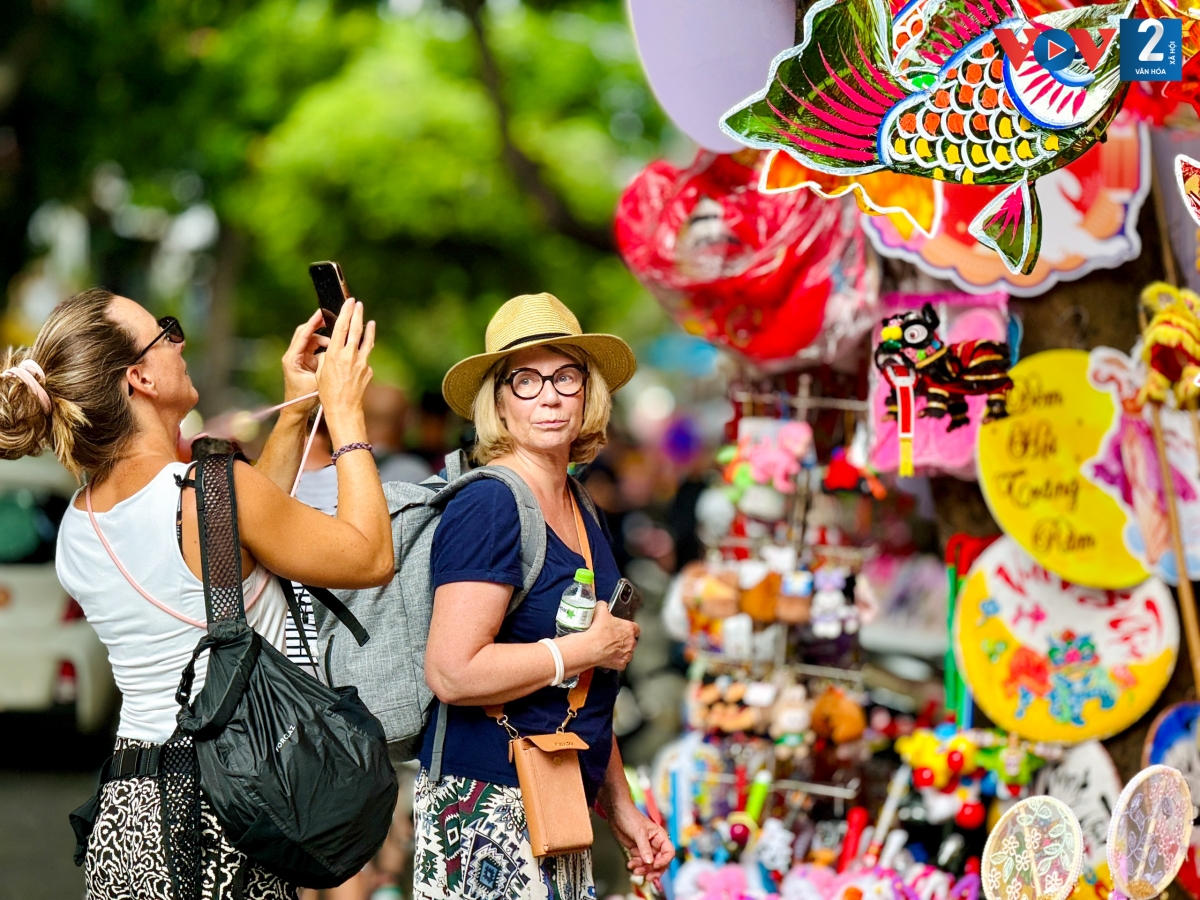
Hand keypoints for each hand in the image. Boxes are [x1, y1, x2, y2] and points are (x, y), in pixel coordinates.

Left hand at [281, 310, 328, 412]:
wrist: (297, 409)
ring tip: (335, 340)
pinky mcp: (303, 360)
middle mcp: (293, 355)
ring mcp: (298, 357)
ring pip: (310, 339)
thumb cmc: (304, 398)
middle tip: (330, 318)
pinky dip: (323, 345)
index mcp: (292, 359)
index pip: (302, 336)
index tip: (321, 313)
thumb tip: (333, 351)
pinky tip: (332, 347)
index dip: (312, 323)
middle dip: (317, 325)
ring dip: (322, 337)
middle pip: (304, 333)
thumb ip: (323, 365)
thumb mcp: (316, 381)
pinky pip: (313, 347)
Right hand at [316, 298, 375, 433]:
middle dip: (357, 314)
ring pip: (366, 341)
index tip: (349, 302)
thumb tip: (335, 348)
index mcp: (334, 354)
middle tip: (358, 304)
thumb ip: (328, 356)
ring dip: (368, 329)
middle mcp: (349, 356)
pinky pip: (366, 356)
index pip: (341, 328)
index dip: (345, 313)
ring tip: (370, 321)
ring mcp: (361, 362)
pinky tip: (365, 348)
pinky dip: (365, 350)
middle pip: (355, 330)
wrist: (343, 407)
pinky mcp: (368, 370)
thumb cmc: (327, 390)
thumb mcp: (321, 371)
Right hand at [586, 602, 638, 670]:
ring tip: (610, 648)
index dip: (629, 629)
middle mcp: (631, 642)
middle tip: (613, 638)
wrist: (591, 646)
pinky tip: (608, 658)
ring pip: (627, 653)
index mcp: (629, 628)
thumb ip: (604, 606)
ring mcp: (627, 654)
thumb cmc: (598, 630)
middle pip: (631, 641)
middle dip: (624, 640)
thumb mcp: (600, 611)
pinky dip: (616, 661)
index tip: (624, 629)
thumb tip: (602, 605)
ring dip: (621, 651)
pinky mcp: (621, 664)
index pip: (636, 628)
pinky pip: (621, 663)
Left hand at [605, 797, 673, 879]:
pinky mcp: (638, 850)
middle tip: (647, 876)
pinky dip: (636, 865)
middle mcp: (655, 844)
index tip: (654, 866)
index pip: (669, 852)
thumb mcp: (639, 833)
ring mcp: (646, 848)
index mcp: (660, 837)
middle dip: (653, 870)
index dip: (664, 861)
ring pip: (650, 864)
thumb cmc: (630, 817)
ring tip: (634, 869)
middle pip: (660, 862)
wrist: (616, 814)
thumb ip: (644, 848)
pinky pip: (640, 862)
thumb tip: (650, 862)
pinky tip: (630, 865)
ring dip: (643, 869)